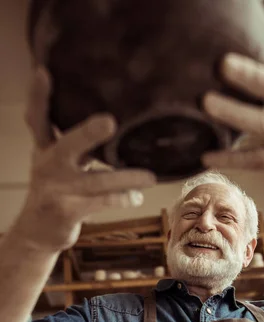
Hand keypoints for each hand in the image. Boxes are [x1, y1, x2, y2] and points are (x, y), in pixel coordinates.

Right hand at [15, 67, 156, 251]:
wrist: (38, 231)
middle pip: (67, 145)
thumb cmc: (56, 190)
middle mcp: (48, 165)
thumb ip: (76, 143)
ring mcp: (57, 190)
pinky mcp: (68, 211)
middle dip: (87, 133)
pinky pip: (102, 202)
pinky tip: (136, 197)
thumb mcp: (57, 162)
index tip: (44, 73)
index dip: (39, 96)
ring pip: (97, 181)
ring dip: (127, 178)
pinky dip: (123, 199)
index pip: (38, 118)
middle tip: (110, 121)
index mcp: (45, 148)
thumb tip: (114, 118)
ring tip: (150, 177)